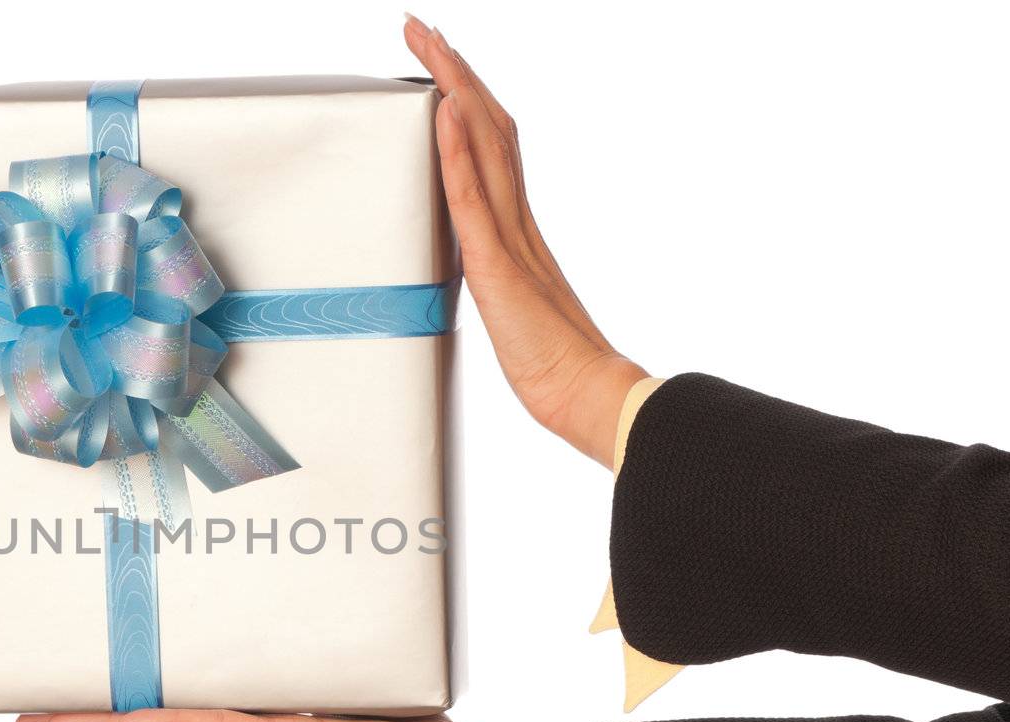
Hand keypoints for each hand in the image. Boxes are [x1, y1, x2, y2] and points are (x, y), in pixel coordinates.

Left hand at [405, 15, 648, 467]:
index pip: (491, 146)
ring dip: (453, 89)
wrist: (586, 396)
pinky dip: (458, 149)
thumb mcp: (512, 306)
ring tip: (429, 45)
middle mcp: (518, 221)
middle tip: (423, 27)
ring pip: (484, 144)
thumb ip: (498, 272)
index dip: (466, 99)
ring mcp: (511, 239)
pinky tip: (444, 111)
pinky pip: (475, 196)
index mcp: (519, 229)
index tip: (441, 62)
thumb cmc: (553, 364)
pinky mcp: (500, 266)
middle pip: (487, 127)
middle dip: (454, 71)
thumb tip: (478, 259)